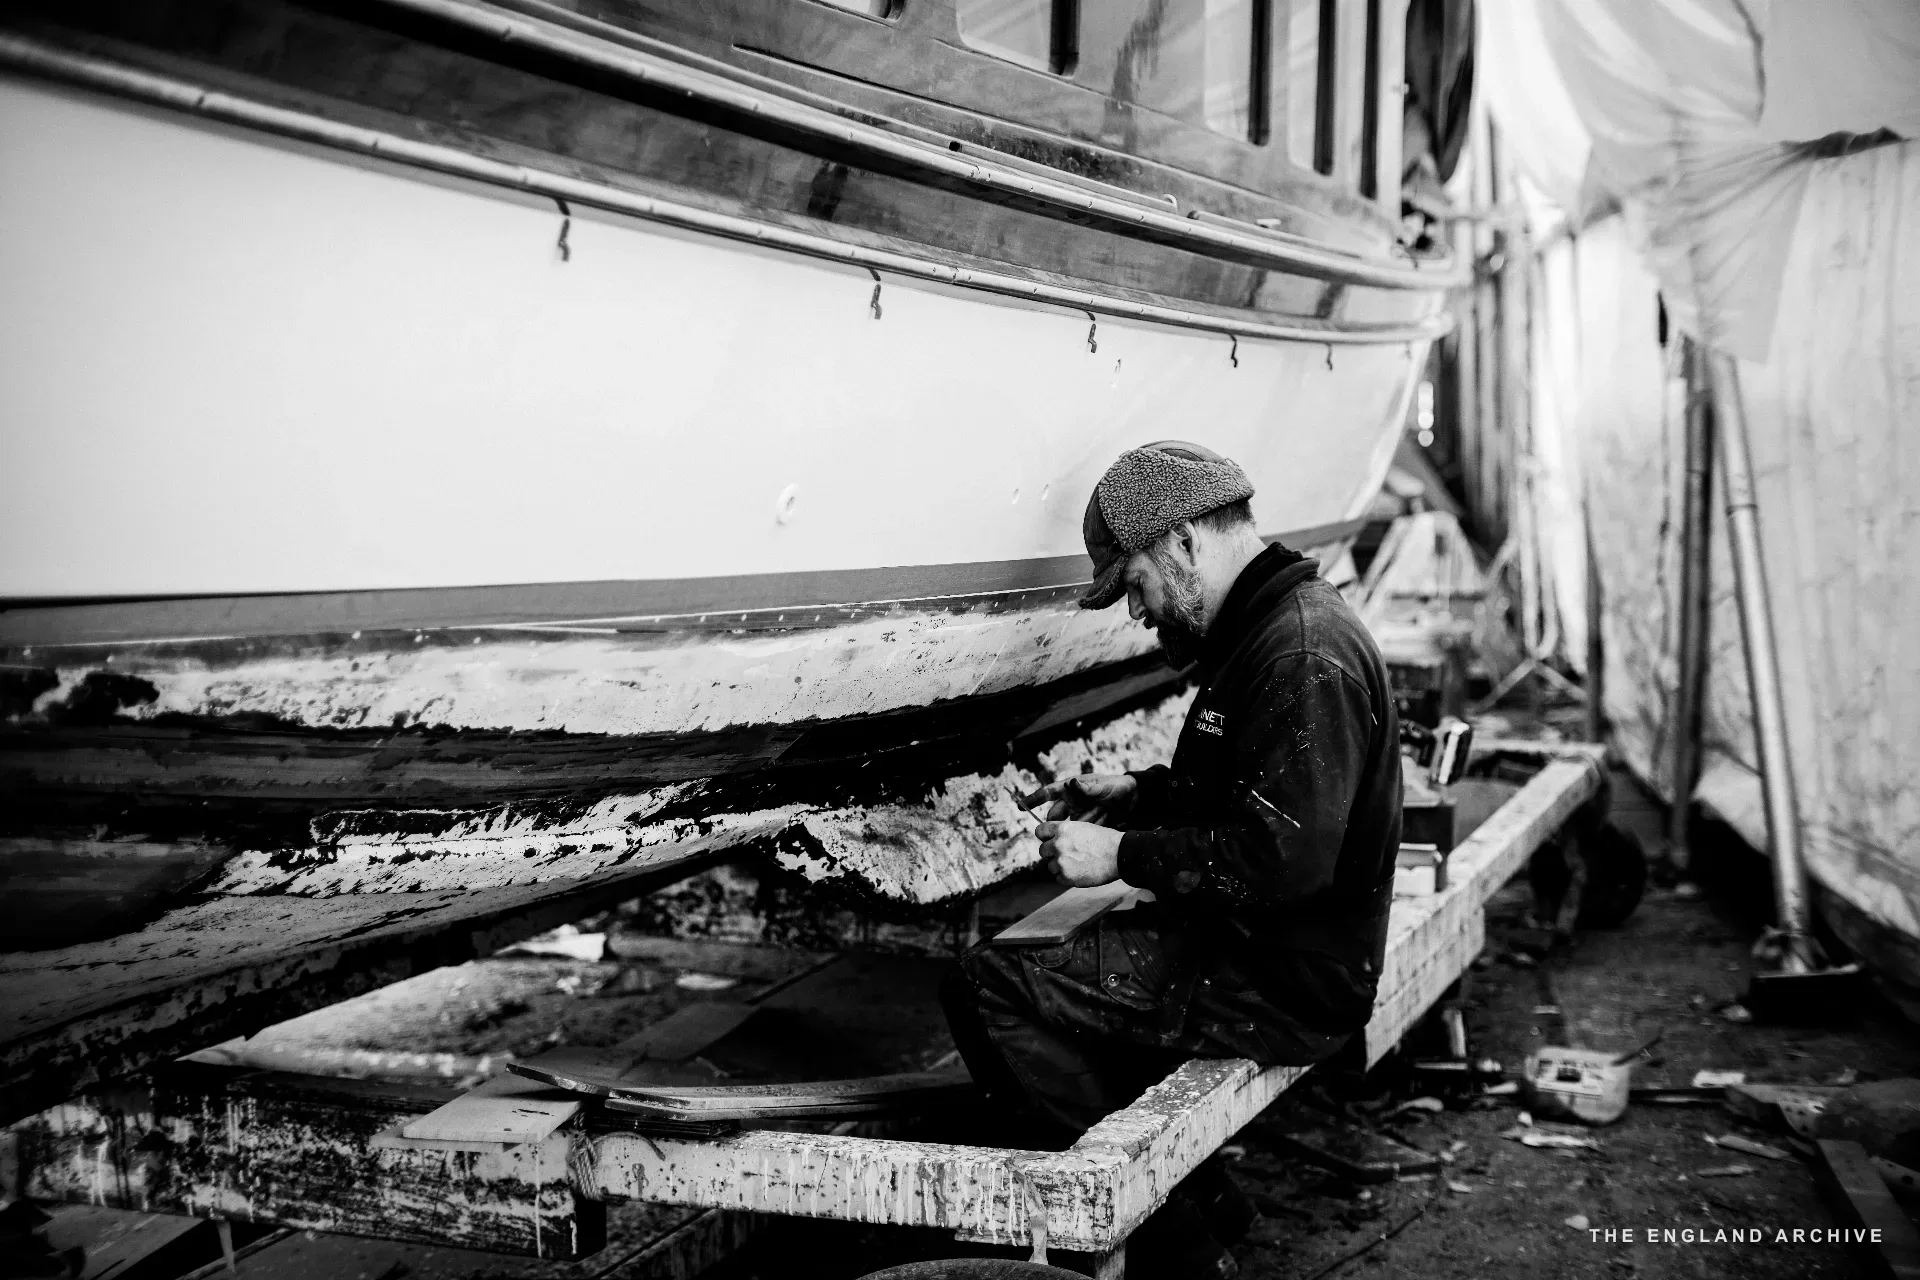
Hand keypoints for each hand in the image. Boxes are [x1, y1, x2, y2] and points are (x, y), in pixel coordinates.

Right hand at [1021, 773, 1136, 827]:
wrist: (1134, 800)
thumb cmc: (1117, 787)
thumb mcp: (1103, 786)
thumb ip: (1087, 787)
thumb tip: (1071, 783)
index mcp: (1071, 789)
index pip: (1048, 793)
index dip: (1033, 799)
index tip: (1020, 806)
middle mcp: (1072, 802)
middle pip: (1055, 815)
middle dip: (1055, 825)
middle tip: (1062, 831)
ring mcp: (1079, 814)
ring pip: (1066, 827)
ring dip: (1072, 832)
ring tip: (1085, 830)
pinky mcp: (1087, 825)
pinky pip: (1078, 833)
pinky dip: (1079, 837)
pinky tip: (1086, 839)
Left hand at [1034, 819, 1122, 886]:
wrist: (1118, 855)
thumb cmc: (1105, 840)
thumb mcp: (1083, 828)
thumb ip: (1066, 833)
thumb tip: (1053, 839)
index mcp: (1062, 829)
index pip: (1040, 831)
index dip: (1045, 837)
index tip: (1049, 840)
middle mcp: (1058, 844)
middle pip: (1042, 851)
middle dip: (1052, 853)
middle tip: (1066, 855)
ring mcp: (1061, 861)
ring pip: (1050, 866)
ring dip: (1060, 867)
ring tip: (1077, 865)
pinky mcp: (1066, 877)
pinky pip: (1058, 879)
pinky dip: (1067, 878)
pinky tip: (1080, 872)